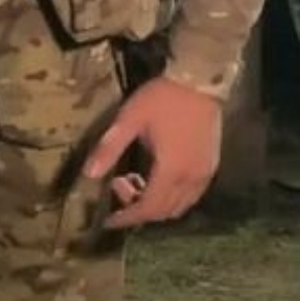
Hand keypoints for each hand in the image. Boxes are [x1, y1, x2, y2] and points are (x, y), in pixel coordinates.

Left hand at [83, 77, 221, 228]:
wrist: (200, 80)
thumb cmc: (162, 99)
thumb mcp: (129, 120)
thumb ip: (109, 148)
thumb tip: (88, 175)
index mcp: (170, 171)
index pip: (147, 208)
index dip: (127, 218)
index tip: (109, 220)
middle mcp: (191, 179)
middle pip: (163, 212)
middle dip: (138, 209)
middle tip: (118, 185)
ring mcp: (204, 174)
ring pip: (179, 206)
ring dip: (156, 205)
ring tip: (137, 181)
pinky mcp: (211, 166)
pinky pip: (191, 196)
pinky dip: (173, 197)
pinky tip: (159, 178)